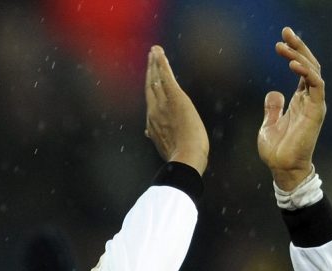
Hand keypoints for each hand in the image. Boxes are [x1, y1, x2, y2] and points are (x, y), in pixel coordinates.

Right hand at [144, 46, 208, 174]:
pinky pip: (166, 77)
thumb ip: (156, 136)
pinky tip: (158, 53)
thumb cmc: (179, 156)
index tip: (150, 77)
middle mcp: (154, 111)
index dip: (150, 87)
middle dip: (150, 70)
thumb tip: (147, 132)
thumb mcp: (164, 146)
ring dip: (155, 63)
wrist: (185, 158)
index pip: (150, 101)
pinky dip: (161, 64)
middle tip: (150, 56)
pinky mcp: (175, 97)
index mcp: (152, 123)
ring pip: (156, 79)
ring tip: (155, 50)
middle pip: (150, 86)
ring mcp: (163, 104)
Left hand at [258, 26, 325, 190]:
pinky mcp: (315, 110)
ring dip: (299, 56)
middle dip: (298, 47)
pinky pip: (315, 85)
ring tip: (284, 45)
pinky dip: (306, 73)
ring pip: (313, 71)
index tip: (281, 39)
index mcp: (300, 100)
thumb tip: (273, 93)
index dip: (294, 53)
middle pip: (308, 65)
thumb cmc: (277, 151)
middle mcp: (310, 98)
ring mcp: (314, 103)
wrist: (282, 169)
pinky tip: (293, 64)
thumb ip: (273, 108)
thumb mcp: (269, 125)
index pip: (301, 69)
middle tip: (285, 32)